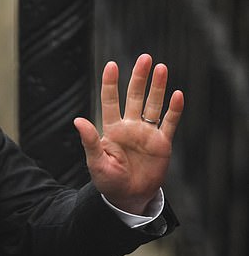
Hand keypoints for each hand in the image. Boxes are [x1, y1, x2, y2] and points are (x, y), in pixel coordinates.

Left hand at [73, 54, 183, 214]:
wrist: (128, 197)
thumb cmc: (108, 180)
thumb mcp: (96, 161)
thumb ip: (90, 140)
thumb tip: (78, 120)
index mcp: (112, 128)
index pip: (110, 100)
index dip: (110, 83)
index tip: (111, 64)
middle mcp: (130, 126)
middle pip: (135, 96)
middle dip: (139, 77)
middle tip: (145, 58)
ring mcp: (147, 133)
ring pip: (153, 105)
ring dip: (157, 87)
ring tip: (161, 67)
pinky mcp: (162, 143)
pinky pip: (169, 123)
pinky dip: (174, 110)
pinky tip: (177, 94)